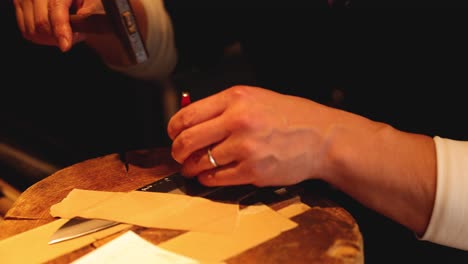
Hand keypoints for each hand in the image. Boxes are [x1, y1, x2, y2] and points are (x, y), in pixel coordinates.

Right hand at [13, 0, 103, 50]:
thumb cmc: (83, 0)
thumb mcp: (91, 3)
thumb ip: (88, 13)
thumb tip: (80, 23)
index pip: (56, 9)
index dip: (60, 30)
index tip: (65, 46)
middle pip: (42, 23)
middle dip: (58, 37)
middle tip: (73, 36)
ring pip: (32, 30)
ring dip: (50, 38)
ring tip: (63, 31)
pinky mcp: (18, 4)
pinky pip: (26, 31)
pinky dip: (40, 37)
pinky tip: (52, 32)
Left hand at [168, 85, 337, 186]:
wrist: (322, 138)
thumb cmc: (291, 117)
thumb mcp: (256, 98)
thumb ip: (224, 107)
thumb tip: (192, 122)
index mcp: (236, 98)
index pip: (187, 115)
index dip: (173, 129)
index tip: (173, 135)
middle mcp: (238, 120)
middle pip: (188, 140)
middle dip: (177, 151)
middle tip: (178, 155)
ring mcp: (246, 147)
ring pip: (201, 162)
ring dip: (190, 168)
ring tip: (191, 168)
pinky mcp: (253, 171)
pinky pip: (217, 178)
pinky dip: (207, 179)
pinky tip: (208, 176)